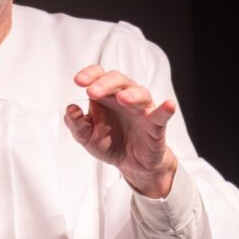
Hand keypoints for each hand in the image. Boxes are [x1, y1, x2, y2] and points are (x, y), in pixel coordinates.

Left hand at [64, 64, 177, 197]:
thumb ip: (76, 124)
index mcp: (105, 97)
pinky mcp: (155, 125)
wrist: (130, 164)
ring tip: (122, 98)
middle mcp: (123, 98)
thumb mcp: (86, 137)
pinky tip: (168, 105)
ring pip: (140, 93)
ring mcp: (141, 110)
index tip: (78, 81)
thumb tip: (70, 109)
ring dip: (131, 94)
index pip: (99, 76)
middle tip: (92, 92)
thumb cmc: (109, 143)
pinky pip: (161, 115)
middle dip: (104, 83)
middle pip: (118, 80)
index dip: (90, 74)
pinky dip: (165, 110)